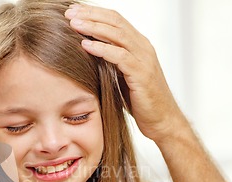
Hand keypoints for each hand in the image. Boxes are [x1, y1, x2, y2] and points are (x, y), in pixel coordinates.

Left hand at [65, 4, 187, 142]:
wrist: (161, 120)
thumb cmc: (140, 101)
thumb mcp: (122, 76)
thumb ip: (110, 62)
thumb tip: (87, 52)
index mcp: (138, 45)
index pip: (115, 20)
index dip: (94, 13)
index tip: (73, 11)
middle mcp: (142, 47)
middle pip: (115, 21)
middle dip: (91, 15)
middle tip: (69, 12)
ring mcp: (144, 59)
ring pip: (117, 35)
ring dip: (93, 28)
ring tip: (74, 24)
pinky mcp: (141, 74)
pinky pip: (120, 56)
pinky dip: (101, 49)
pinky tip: (85, 45)